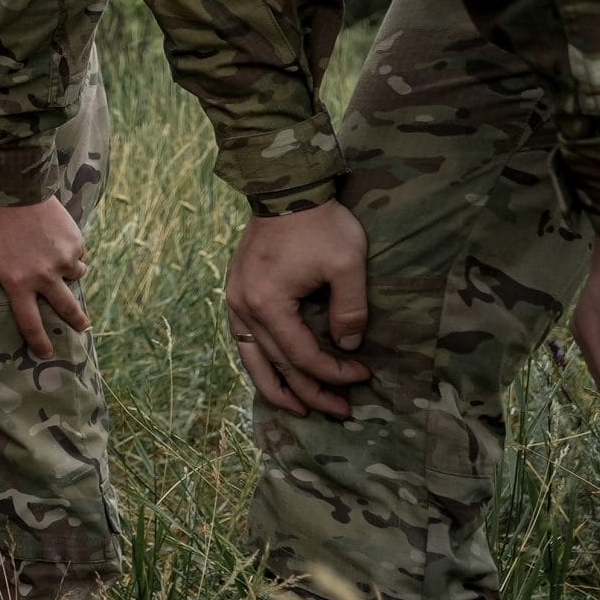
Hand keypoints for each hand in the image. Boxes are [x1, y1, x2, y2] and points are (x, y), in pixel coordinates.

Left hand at [0, 197, 91, 359]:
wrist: (11, 186)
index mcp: (18, 283)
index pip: (31, 323)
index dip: (39, 342)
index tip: (46, 353)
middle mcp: (44, 276)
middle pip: (67, 309)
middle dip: (76, 322)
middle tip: (82, 327)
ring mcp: (63, 258)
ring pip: (76, 277)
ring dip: (70, 276)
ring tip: (61, 268)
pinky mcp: (75, 240)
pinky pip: (78, 254)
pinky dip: (70, 252)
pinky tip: (55, 241)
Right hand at [223, 202, 371, 417]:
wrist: (286, 189)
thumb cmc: (320, 225)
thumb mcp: (347, 266)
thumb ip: (350, 310)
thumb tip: (349, 347)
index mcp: (268, 304)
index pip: (302, 355)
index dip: (334, 372)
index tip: (364, 374)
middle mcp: (244, 307)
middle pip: (276, 365)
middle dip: (310, 392)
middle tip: (341, 410)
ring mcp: (235, 299)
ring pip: (251, 358)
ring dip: (276, 387)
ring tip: (297, 409)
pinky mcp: (237, 291)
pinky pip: (244, 338)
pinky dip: (260, 362)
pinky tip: (274, 371)